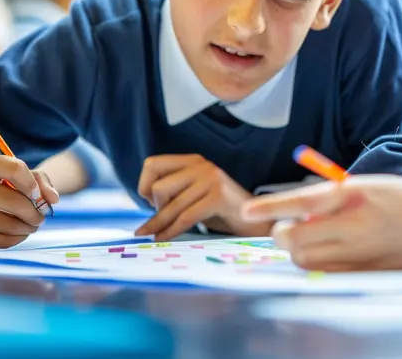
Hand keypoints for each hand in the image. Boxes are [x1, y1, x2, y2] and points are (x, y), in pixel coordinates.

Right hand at [0, 152, 59, 247]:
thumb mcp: (13, 175)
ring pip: (8, 224)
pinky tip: (18, 234)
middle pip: (15, 201)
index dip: (33, 184)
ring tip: (31, 225)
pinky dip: (16, 239)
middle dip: (35, 213)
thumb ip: (39, 180)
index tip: (36, 194)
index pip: (15, 168)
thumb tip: (53, 199)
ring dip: (28, 228)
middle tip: (40, 217)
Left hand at [135, 154, 270, 240]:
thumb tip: (143, 199)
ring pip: (171, 205)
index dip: (144, 185)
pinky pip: (185, 217)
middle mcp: (202, 165)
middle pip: (158, 187)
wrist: (257, 223)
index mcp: (193, 161)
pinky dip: (171, 231)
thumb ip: (175, 192)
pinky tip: (164, 239)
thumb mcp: (195, 195)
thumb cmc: (222, 212)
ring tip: (152, 237)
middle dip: (155, 210)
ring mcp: (211, 179)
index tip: (150, 204)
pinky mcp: (219, 196)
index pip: (152, 164)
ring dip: (159, 225)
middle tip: (160, 222)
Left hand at [239, 174, 401, 270]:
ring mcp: (360, 254)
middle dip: (282, 233)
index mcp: (355, 196)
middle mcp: (354, 226)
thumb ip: (337, 196)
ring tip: (308, 238)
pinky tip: (328, 253)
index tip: (247, 210)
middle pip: (297, 239)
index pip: (302, 202)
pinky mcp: (366, 273)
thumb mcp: (373, 185)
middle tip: (287, 227)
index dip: (271, 206)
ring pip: (307, 261)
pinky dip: (318, 264)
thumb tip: (303, 212)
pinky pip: (327, 273)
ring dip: (298, 250)